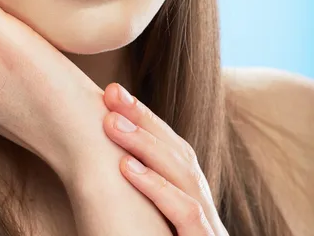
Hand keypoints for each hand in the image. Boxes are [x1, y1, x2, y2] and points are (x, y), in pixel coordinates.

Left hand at [102, 83, 229, 235]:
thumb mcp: (152, 219)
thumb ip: (139, 193)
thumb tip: (107, 159)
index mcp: (188, 197)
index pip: (171, 148)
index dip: (144, 118)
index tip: (113, 93)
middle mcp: (201, 205)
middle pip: (177, 152)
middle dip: (143, 119)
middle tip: (111, 94)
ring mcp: (208, 226)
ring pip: (183, 174)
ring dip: (146, 144)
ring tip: (111, 124)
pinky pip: (188, 213)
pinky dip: (158, 188)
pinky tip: (127, 167)